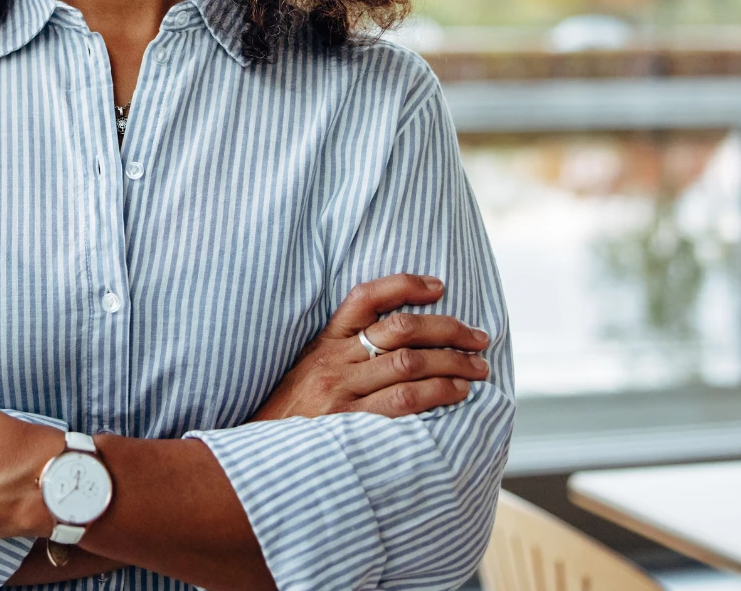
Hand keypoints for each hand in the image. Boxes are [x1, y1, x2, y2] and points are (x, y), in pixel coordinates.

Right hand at [251, 274, 488, 420]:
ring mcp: (341, 391)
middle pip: (399, 329)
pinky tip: (456, 394)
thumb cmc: (292, 416)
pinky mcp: (349, 422)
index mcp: (324, 343)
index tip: (439, 287)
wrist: (261, 455)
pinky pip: (403, 401)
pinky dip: (437, 393)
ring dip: (452, 363)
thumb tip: (400, 339)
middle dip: (448, 329)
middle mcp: (333, 361)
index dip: (405, 285)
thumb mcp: (309, 371)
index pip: (365, 297)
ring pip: (408, 363)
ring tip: (477, 369)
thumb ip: (344, 353)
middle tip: (479, 339)